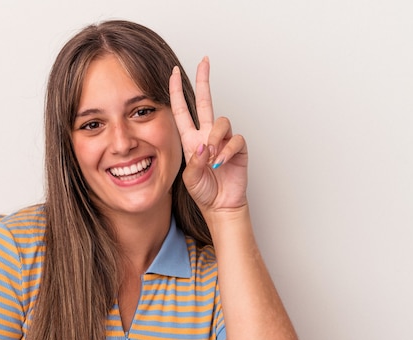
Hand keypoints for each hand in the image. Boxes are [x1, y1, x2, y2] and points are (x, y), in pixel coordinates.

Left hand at [169, 57, 247, 210]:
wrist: (221, 205)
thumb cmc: (203, 192)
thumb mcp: (190, 178)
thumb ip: (195, 162)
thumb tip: (205, 145)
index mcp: (190, 139)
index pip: (182, 110)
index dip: (176, 91)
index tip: (173, 72)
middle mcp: (207, 135)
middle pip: (205, 101)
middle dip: (204, 80)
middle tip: (204, 61)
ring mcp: (223, 140)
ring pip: (222, 121)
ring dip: (215, 139)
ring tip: (212, 158)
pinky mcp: (239, 148)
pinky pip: (235, 140)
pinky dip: (227, 151)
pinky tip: (221, 163)